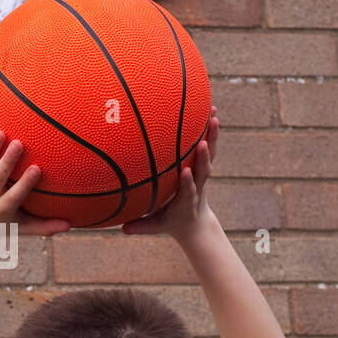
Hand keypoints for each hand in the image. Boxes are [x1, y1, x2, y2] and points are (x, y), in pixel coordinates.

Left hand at [0, 118, 69, 237]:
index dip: (25, 183)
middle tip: (19, 143)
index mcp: (2, 208)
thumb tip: (70, 225)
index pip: (15, 195)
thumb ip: (45, 226)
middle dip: (7, 161)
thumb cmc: (1, 225)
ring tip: (0, 131)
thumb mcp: (21, 228)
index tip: (37, 168)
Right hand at [122, 107, 218, 242]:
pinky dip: (211, 128)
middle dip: (205, 156)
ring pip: (211, 153)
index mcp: (187, 200)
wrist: (195, 222)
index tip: (185, 173)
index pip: (188, 190)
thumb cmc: (171, 222)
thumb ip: (140, 226)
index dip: (188, 183)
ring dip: (213, 135)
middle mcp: (198, 184)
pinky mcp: (204, 164)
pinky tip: (212, 109)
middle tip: (204, 141)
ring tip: (214, 115)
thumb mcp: (155, 226)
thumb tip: (122, 229)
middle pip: (204, 168)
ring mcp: (202, 173)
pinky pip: (210, 144)